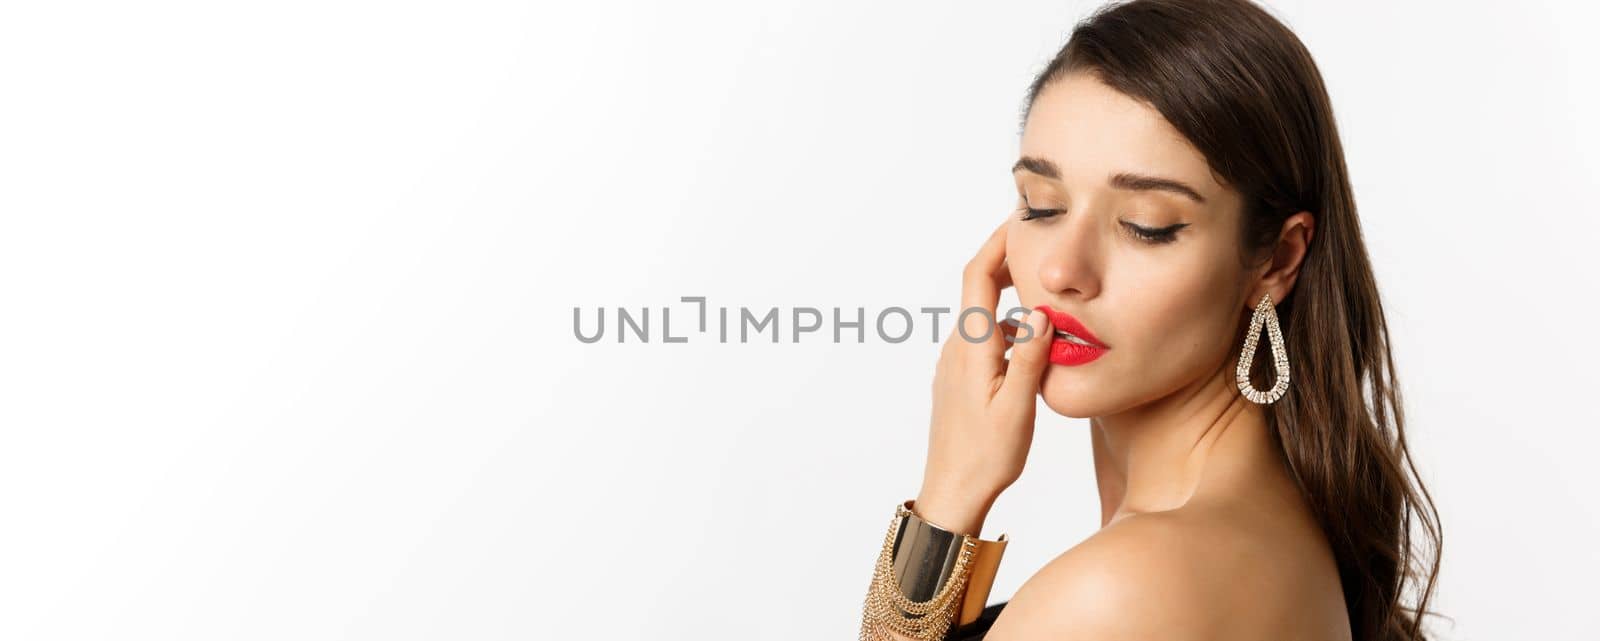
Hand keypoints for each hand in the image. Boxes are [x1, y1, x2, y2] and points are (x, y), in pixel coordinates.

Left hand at [915, 220, 1053, 535]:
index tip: (1020, 218)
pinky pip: (988, 343)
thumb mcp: (1017, 407)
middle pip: (981, 290)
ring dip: (1017, 306)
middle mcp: (957, 348)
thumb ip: (1030, 357)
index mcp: (971, 347)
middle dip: (1010, 264)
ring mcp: (956, 364)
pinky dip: (1012, 334)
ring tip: (1055, 305)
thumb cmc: (986, 457)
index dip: (997, 242)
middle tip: (1045, 249)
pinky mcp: (961, 380)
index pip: (978, 276)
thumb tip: (1040, 311)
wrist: (952, 493)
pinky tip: (1038, 351)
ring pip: (988, 319)